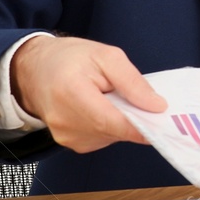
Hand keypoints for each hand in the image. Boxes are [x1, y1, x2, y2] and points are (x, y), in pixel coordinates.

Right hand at [9, 35, 166, 152]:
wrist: (34, 70)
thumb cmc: (70, 58)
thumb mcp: (106, 56)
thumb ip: (132, 82)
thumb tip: (157, 106)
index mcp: (72, 94)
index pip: (114, 122)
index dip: (142, 126)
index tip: (165, 124)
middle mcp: (65, 121)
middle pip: (115, 131)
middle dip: (133, 118)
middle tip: (140, 100)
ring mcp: (65, 136)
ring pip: (110, 136)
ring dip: (120, 121)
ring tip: (111, 98)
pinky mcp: (69, 143)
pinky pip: (101, 138)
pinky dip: (109, 126)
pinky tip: (102, 108)